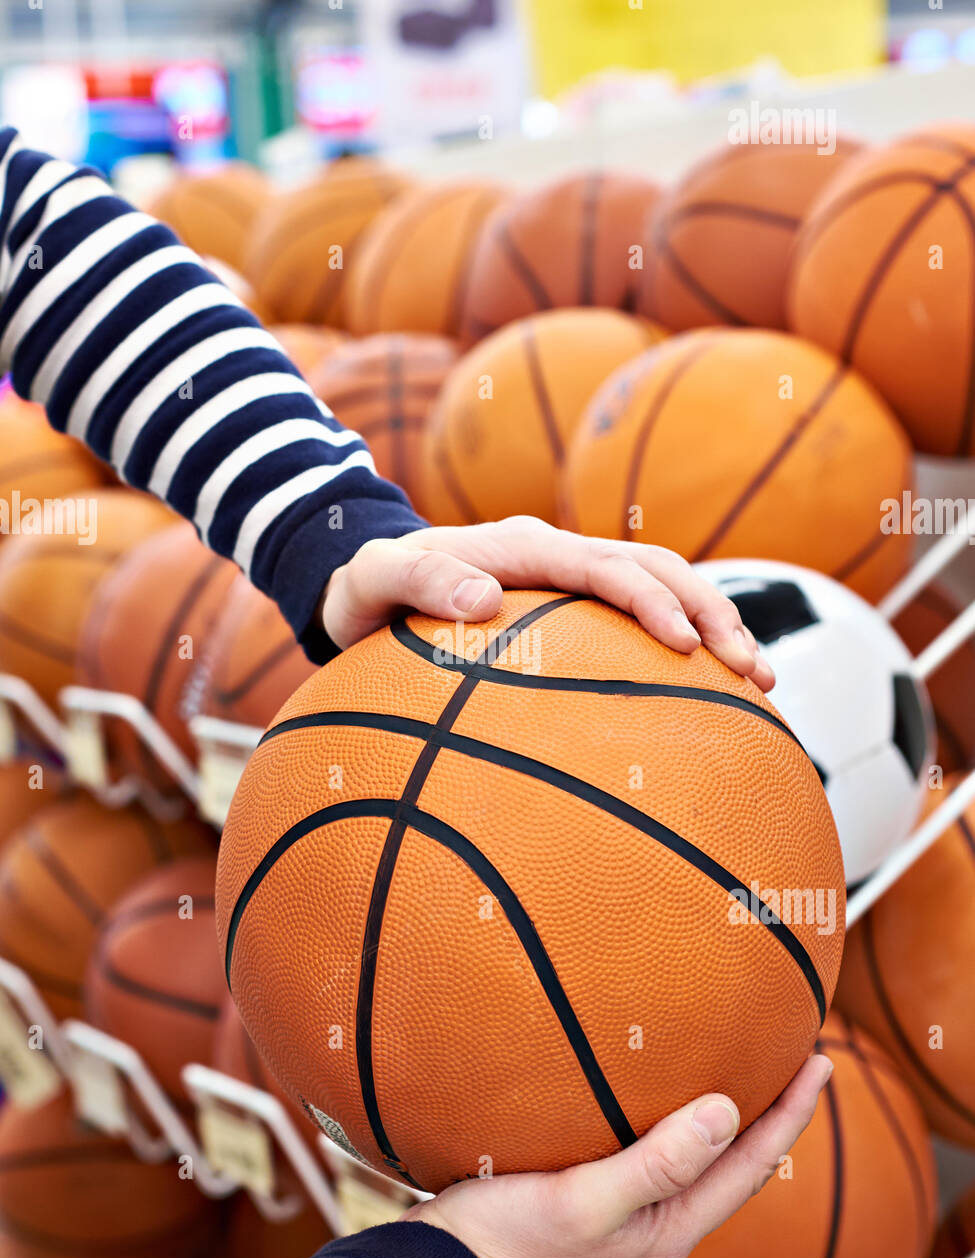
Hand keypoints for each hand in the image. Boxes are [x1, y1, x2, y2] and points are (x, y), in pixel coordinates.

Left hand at [322, 517, 773, 689]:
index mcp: (524, 546)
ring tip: (758, 679)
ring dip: (714, 624)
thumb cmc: (370, 586)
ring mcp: (570, 577)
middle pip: (656, 569)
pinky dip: (682, 639)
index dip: (651, 602)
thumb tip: (483, 601)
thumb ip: (422, 582)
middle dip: (712, 614)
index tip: (687, 648)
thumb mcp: (376, 581)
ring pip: (662, 587)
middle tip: (753, 671)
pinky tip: (710, 690)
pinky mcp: (572, 603)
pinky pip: (638, 615)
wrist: (368, 576)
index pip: (604, 567)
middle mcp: (558, 553)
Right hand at [401, 1054, 831, 1257]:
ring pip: (691, 1158)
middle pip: (732, 1165)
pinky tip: (645, 1088)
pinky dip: (667, 1116)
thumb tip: (726, 1112)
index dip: (791, 1115)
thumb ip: (655, 1163)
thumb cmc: (508, 1245)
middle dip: (768, 1113)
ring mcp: (624, 1215)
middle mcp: (656, 1224)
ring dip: (722, 1114)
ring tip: (735, 1063)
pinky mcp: (588, 1198)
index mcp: (669, 1230)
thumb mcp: (584, 1203)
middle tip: (791, 1057)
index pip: (751, 1166)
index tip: (820, 1063)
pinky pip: (648, 1151)